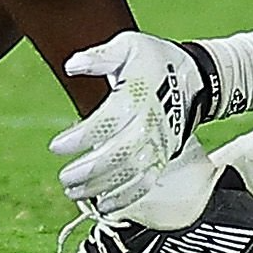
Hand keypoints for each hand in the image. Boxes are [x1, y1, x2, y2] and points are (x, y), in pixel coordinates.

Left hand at [51, 32, 214, 217]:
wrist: (196, 76)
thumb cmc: (155, 58)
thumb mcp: (128, 45)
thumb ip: (99, 56)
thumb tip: (71, 65)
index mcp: (138, 94)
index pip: (106, 122)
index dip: (80, 138)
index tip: (55, 147)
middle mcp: (150, 123)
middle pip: (119, 155)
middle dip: (89, 171)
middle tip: (65, 178)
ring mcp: (160, 143)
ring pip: (131, 174)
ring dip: (102, 188)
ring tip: (74, 192)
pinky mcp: (164, 156)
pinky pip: (146, 183)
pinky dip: (126, 199)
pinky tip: (104, 206)